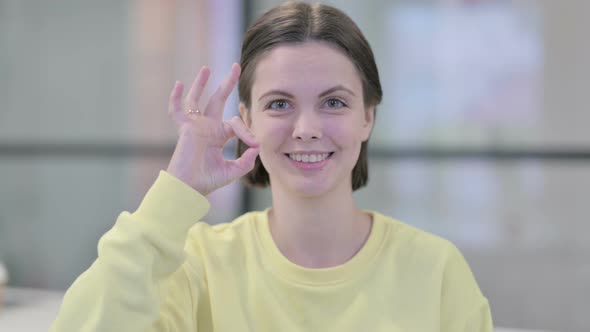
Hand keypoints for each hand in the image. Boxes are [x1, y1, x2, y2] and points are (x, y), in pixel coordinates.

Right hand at [166, 63, 258, 195]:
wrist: (189, 188)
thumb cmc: (208, 181)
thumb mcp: (234, 170)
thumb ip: (246, 160)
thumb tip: (257, 146)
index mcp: (219, 135)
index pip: (236, 122)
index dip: (247, 131)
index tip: (254, 143)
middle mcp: (207, 127)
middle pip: (218, 99)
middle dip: (227, 83)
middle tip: (236, 66)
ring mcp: (195, 126)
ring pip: (197, 99)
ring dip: (201, 83)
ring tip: (206, 68)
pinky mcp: (186, 128)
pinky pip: (177, 110)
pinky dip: (176, 98)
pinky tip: (178, 84)